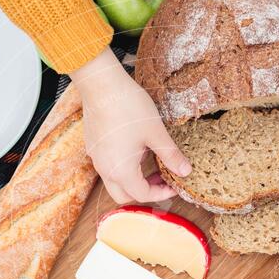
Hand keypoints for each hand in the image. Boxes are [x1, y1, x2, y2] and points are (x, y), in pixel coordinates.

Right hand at [69, 49, 190, 203]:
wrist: (101, 84)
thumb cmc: (128, 107)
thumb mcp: (156, 133)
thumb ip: (171, 155)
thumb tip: (185, 171)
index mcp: (122, 171)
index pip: (143, 195)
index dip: (162, 193)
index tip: (175, 184)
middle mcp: (105, 169)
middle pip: (124, 194)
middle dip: (144, 191)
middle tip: (162, 178)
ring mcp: (96, 157)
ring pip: (114, 180)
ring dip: (133, 178)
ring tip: (150, 159)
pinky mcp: (93, 145)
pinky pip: (107, 164)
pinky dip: (122, 165)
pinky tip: (134, 145)